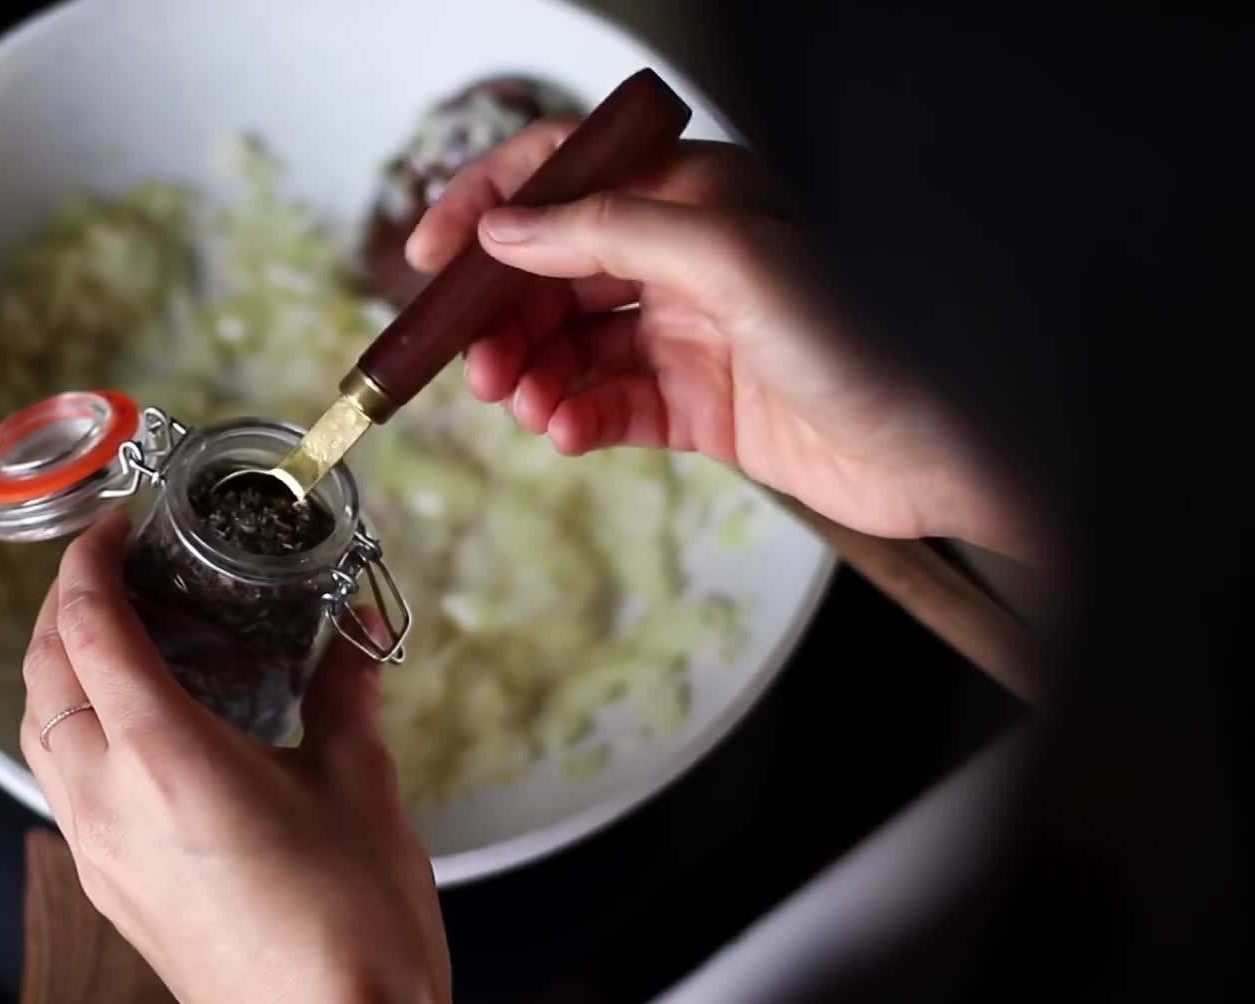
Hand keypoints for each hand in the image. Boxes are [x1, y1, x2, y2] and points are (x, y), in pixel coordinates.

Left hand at [19, 515, 462, 1003]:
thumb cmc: (357, 934)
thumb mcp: (359, 786)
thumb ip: (343, 694)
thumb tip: (352, 635)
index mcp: (166, 761)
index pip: (88, 630)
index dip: (88, 561)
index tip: (114, 524)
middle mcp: (110, 806)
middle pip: (41, 674)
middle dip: (62, 605)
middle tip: (112, 565)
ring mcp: (100, 857)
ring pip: (40, 734)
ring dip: (60, 670)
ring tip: (117, 636)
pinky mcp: (113, 895)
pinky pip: (65, 788)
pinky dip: (78, 732)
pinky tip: (135, 728)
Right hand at [408, 123, 1042, 558]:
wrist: (950, 449)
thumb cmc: (874, 334)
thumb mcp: (733, 259)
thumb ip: (611, 235)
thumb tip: (508, 228)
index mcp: (696, 196)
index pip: (567, 177)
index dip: (489, 206)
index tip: (430, 254)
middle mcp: (687, 259)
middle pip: (554, 271)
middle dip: (501, 315)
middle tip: (471, 363)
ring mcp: (690, 334)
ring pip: (571, 344)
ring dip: (529, 373)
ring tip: (520, 405)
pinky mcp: (698, 407)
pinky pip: (608, 405)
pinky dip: (574, 419)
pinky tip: (564, 432)